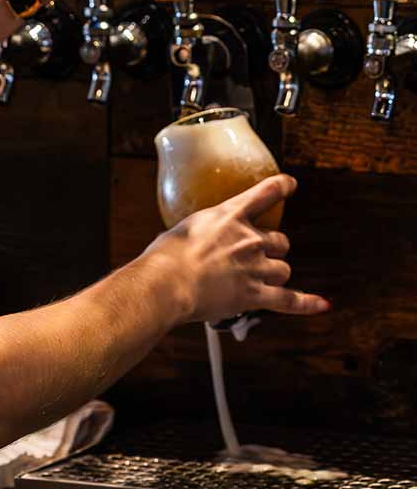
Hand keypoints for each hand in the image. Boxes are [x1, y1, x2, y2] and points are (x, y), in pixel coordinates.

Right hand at [144, 175, 330, 324]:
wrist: (168, 282)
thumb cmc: (167, 255)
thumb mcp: (186, 227)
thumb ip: (205, 231)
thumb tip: (201, 239)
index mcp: (230, 215)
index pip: (265, 193)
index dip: (282, 187)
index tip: (291, 184)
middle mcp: (249, 238)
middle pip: (280, 241)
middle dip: (272, 249)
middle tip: (256, 257)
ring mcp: (255, 267)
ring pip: (283, 269)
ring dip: (274, 274)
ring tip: (257, 281)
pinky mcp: (255, 295)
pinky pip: (289, 300)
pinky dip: (307, 303)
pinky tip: (321, 304)